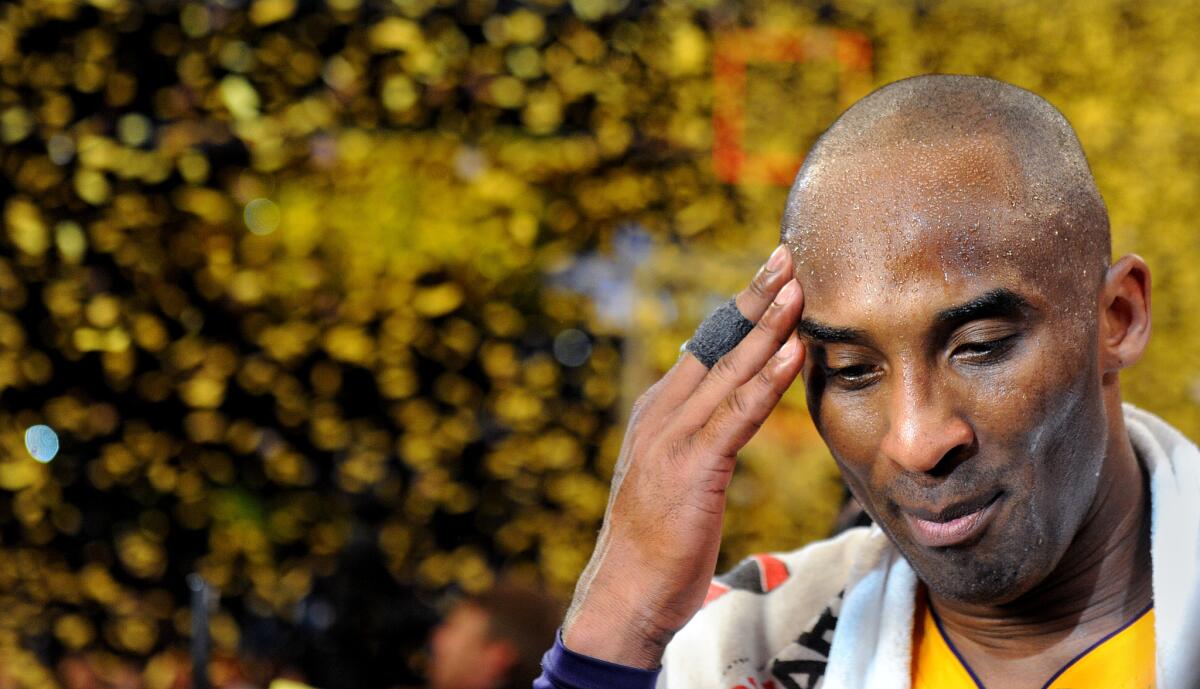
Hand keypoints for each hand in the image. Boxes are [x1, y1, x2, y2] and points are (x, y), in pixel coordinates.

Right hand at [561, 245, 805, 668]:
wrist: (624, 597)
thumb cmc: (656, 545)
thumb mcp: (676, 478)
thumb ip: (698, 439)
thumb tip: (730, 413)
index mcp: (657, 413)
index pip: (705, 348)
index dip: (740, 309)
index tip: (771, 274)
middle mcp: (661, 416)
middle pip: (715, 345)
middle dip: (754, 298)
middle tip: (786, 255)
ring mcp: (672, 440)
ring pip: (728, 371)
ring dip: (766, 327)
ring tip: (797, 288)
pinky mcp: (691, 469)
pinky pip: (736, 416)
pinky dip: (767, 382)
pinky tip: (793, 353)